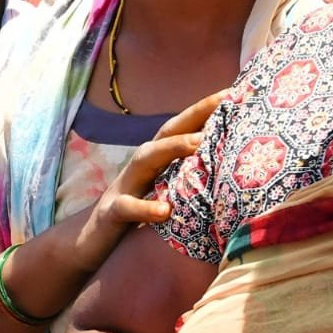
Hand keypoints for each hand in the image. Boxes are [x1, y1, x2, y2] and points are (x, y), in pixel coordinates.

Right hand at [74, 90, 226, 272]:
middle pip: (167, 132)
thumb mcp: (166, 193)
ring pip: (145, 159)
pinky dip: (144, 207)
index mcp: (158, 160)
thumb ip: (190, 179)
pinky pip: (127, 207)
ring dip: (171, 148)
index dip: (210, 109)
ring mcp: (124, 186)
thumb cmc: (140, 217)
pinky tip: (164, 210)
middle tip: (226, 101)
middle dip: (195, 114)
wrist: (92, 241)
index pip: (185, 128)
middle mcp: (142, 166)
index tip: (240, 91)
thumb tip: (236, 171)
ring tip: (199, 143)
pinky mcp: (112, 212)